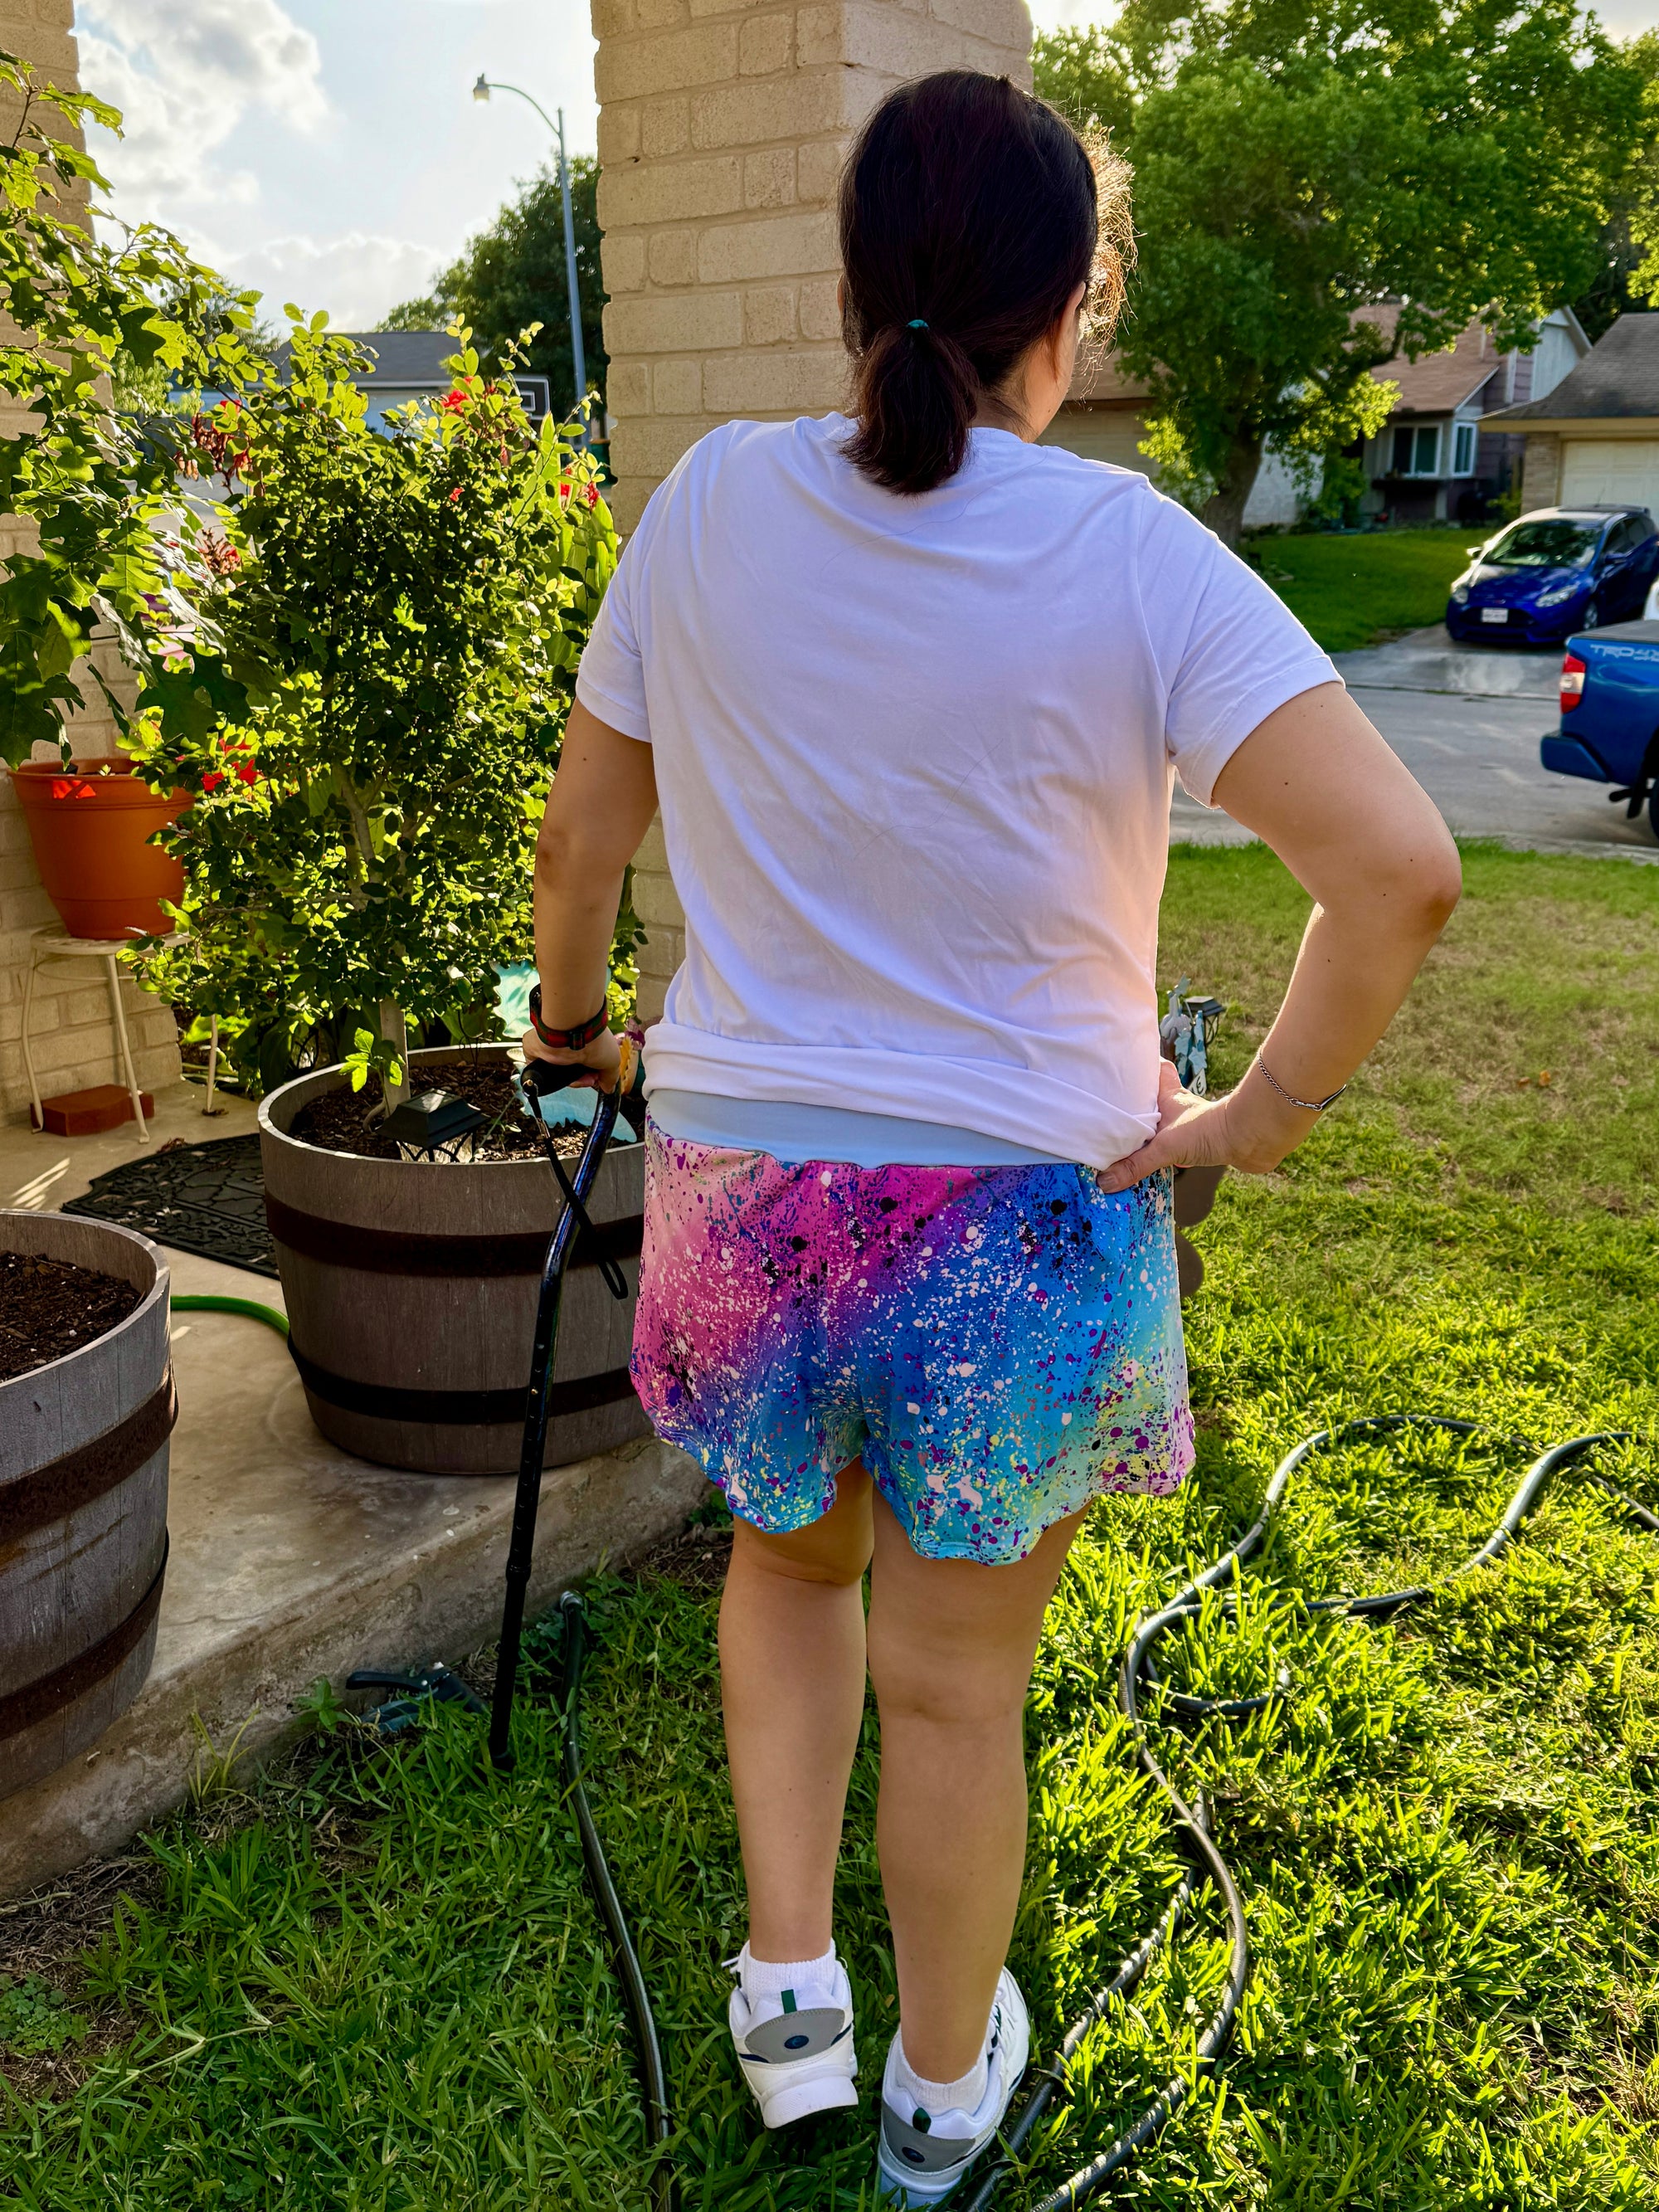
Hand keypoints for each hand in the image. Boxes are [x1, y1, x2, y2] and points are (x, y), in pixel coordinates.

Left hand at [520, 1022, 621, 1091]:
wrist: (571, 1031)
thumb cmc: (593, 1040)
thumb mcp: (611, 1060)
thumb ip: (610, 1077)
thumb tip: (608, 1088)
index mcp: (584, 1042)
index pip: (587, 1064)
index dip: (593, 1075)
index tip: (598, 1079)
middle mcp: (567, 1045)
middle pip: (574, 1071)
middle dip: (583, 1079)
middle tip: (589, 1080)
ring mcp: (551, 1049)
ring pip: (559, 1074)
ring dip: (572, 1081)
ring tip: (580, 1079)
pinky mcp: (534, 1053)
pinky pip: (544, 1074)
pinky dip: (554, 1079)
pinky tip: (565, 1076)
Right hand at [1094, 1058, 1313, 1192]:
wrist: (1251, 1141)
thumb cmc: (1210, 1129)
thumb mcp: (1166, 1147)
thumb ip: (1136, 1165)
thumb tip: (1105, 1182)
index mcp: (1169, 1096)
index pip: (1157, 1069)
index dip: (1144, 1065)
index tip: (1125, 1066)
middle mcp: (1179, 1109)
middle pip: (1155, 1100)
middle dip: (1138, 1105)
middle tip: (1114, 1112)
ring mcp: (1189, 1126)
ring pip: (1164, 1125)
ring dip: (1150, 1134)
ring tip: (1124, 1145)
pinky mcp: (1200, 1145)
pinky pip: (1174, 1149)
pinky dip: (1163, 1157)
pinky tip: (1150, 1168)